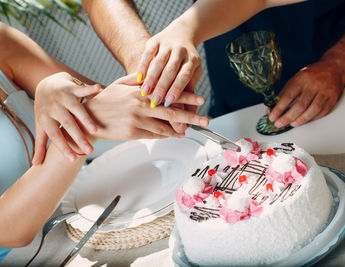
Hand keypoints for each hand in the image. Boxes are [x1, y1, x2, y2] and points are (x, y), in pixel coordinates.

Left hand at [33, 72, 100, 163]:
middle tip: (90, 151)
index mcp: (46, 119)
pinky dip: (90, 89)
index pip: (55, 136)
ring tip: (95, 130)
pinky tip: (98, 88)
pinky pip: (82, 89)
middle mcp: (54, 107)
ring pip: (76, 108)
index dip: (64, 148)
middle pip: (67, 124)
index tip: (73, 159)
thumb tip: (36, 165)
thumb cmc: (45, 110)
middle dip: (79, 137)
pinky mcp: (72, 88)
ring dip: (85, 119)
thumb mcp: (40, 127)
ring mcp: (63, 97)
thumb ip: (40, 145)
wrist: (45, 84)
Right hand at [85, 73, 208, 140]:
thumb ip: (139, 79)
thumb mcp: (121, 84)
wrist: (89, 118)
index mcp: (140, 92)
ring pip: (165, 127)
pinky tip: (173, 134)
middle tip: (205, 120)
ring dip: (179, 129)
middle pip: (172, 112)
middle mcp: (141, 106)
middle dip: (192, 116)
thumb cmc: (105, 100)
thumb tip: (153, 76)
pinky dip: (165, 135)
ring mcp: (138, 120)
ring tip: (189, 130)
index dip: (186, 96)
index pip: (168, 93)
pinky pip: (154, 135)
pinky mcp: (133, 133)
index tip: (200, 98)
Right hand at [136, 21, 201, 107]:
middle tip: (155, 101)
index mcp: (192, 60)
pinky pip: (147, 54)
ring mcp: (167, 44)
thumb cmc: (187, 61)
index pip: (184, 76)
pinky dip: (143, 67)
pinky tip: (138, 79)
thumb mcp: (194, 72)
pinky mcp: (155, 40)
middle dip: (162, 87)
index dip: (176, 89)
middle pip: (170, 70)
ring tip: (145, 92)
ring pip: (158, 62)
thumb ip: (190, 88)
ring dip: (151, 78)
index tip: (168, 102)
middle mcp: (180, 50)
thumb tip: (191, 110)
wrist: (181, 33)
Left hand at [268, 60, 344, 127]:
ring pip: (312, 110)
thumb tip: (272, 109)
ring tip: (292, 124)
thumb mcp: (295, 80)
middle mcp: (313, 85)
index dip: (279, 108)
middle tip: (279, 123)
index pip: (288, 96)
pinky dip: (312, 118)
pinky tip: (305, 120)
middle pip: (300, 105)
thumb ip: (284, 94)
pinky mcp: (332, 99)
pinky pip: (322, 112)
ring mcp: (324, 92)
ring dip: (300, 120)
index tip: (272, 117)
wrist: (334, 68)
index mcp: (301, 79)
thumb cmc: (311, 75)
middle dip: (287, 117)